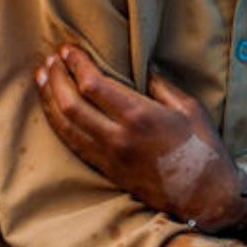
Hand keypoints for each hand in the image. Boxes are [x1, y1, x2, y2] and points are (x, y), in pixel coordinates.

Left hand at [35, 44, 246, 230]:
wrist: (205, 197)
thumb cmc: (203, 149)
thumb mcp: (189, 108)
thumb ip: (162, 85)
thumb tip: (143, 68)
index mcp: (139, 116)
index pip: (93, 85)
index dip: (76, 64)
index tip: (69, 49)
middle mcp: (118, 137)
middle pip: (71, 105)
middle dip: (56, 79)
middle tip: (50, 60)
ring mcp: (109, 157)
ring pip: (66, 126)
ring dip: (49, 100)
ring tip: (41, 79)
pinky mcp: (107, 171)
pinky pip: (73, 145)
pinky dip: (58, 125)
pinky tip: (52, 111)